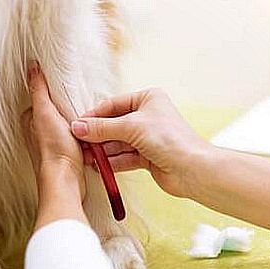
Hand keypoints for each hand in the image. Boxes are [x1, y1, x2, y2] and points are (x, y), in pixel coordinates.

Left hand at [21, 62, 87, 229]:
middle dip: (69, 108)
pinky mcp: (67, 152)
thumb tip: (32, 68)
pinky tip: (88, 135)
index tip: (65, 89)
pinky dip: (84, 134)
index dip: (55, 92)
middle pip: (57, 110)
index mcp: (30, 120)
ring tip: (85, 121)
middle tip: (78, 107)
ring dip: (79, 122)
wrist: (66, 180)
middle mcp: (39, 132)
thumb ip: (38, 90)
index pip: (43, 97)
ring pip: (69, 123)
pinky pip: (78, 136)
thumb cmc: (54, 151)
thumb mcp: (45, 113)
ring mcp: (54, 142)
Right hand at [71, 88, 211, 197]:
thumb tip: (77, 127)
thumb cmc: (170, 139)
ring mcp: (147, 137)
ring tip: (85, 157)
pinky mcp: (147, 156)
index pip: (112, 106)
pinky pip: (123, 157)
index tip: (76, 126)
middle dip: (96, 136)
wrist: (193, 170)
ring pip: (117, 142)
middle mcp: (147, 116)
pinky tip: (98, 166)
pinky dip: (111, 161)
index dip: (93, 117)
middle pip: (113, 125)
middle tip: (78, 144)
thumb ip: (102, 128)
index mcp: (147, 99)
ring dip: (101, 151)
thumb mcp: (130, 127)